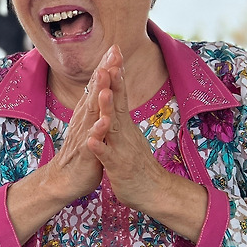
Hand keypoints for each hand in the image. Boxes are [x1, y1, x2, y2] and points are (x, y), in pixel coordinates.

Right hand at [38, 51, 113, 203]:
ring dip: (99, 95)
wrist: (65, 179)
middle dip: (104, 72)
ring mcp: (84, 135)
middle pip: (95, 92)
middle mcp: (84, 119)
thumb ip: (95, 106)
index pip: (98, 86)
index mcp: (88, 113)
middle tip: (112, 52)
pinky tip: (104, 122)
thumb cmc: (82, 152)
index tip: (115, 47)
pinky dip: (97, 131)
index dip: (106, 67)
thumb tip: (101, 87)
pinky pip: (92, 141)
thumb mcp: (91, 125)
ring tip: (105, 77)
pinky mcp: (85, 153)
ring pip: (92, 112)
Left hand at [84, 47, 173, 212]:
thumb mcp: (127, 136)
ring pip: (113, 127)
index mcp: (125, 125)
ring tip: (102, 93)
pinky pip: (107, 157)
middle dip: (114, 83)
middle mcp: (125, 132)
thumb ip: (121, 117)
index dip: (117, 75)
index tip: (114, 53)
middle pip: (119, 104)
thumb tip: (118, 95)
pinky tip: (91, 140)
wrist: (155, 193)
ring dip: (107, 110)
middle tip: (111, 62)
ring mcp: (122, 148)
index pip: (121, 95)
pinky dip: (99, 148)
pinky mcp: (118, 167)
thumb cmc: (137, 164)